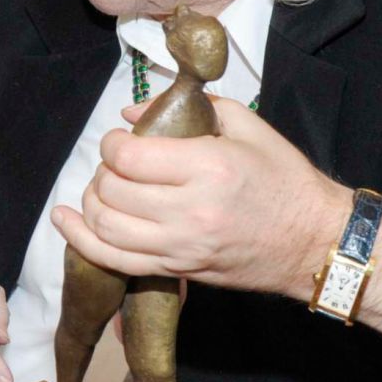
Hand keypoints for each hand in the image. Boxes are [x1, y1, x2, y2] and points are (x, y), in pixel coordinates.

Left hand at [51, 97, 342, 300]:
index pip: (129, 156)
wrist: (315, 241)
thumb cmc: (286, 180)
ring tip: (100, 189)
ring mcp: (181, 247)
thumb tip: (134, 113)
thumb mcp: (248, 128)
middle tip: (116, 163)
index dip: (112, 144)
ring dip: (91, 203)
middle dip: (103, 171)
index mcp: (208, 167)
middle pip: (112, 190)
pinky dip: (82, 241)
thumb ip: (192, 110)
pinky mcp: (178, 271)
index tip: (121, 139)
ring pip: (106, 227)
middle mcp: (189, 210)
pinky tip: (66, 222)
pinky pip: (116, 262)